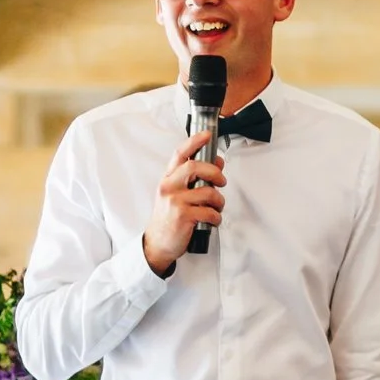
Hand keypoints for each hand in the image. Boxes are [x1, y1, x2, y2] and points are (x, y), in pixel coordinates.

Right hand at [142, 129, 225, 274]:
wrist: (157, 243)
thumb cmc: (169, 217)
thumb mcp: (175, 194)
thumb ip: (193, 179)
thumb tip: (217, 163)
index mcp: (168, 179)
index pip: (180, 154)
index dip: (194, 142)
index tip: (206, 135)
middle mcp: (169, 187)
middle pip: (195, 167)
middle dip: (215, 172)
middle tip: (221, 182)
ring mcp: (175, 201)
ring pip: (208, 192)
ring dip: (219, 201)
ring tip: (217, 207)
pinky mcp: (183, 217)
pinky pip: (210, 212)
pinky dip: (216, 217)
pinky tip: (212, 220)